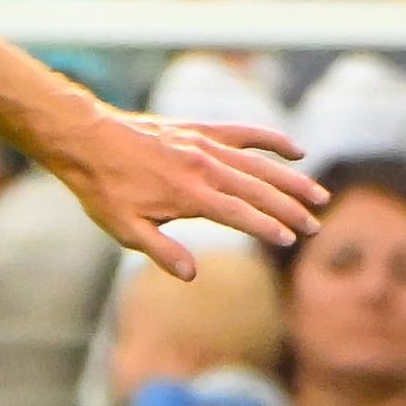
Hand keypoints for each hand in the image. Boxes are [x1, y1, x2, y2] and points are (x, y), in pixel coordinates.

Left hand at [37, 106, 327, 275]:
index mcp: (189, 195)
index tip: (289, 240)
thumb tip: (192, 275)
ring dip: (291, 180)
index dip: (267, 227)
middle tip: (315, 226)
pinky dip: (271, 139)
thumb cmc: (105, 190)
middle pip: (257, 189)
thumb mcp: (125, 230)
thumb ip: (162, 251)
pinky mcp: (200, 130)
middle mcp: (203, 167)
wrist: (88, 140)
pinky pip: (243, 133)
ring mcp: (204, 145)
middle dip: (289, 209)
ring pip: (258, 163)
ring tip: (318, 196)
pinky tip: (295, 150)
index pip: (239, 214)